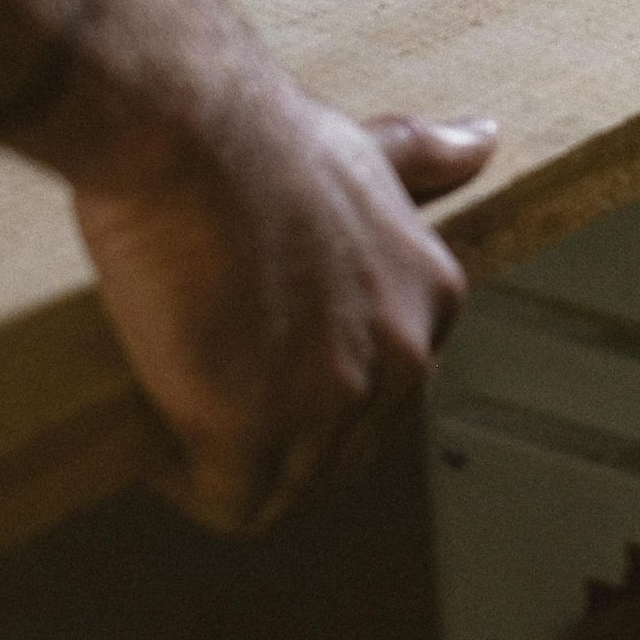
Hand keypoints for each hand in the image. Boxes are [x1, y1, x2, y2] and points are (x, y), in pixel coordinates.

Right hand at [65, 58, 483, 533]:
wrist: (192, 135)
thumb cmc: (263, 136)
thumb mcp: (367, 148)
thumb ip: (425, 160)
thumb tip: (484, 139)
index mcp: (432, 302)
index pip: (387, 399)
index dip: (319, 397)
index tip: (261, 370)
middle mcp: (400, 361)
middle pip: (340, 456)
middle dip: (280, 448)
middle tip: (213, 405)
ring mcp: (330, 403)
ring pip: (287, 493)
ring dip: (232, 474)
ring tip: (177, 425)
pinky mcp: (251, 433)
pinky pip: (230, 503)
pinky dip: (187, 485)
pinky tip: (155, 444)